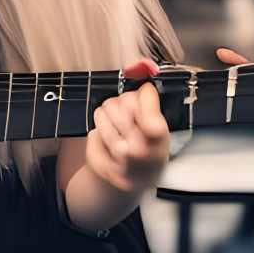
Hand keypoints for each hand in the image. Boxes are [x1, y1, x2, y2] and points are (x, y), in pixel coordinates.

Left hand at [85, 58, 171, 192]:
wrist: (132, 184)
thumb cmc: (149, 152)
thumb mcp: (160, 132)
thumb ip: (152, 105)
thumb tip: (142, 67)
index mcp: (158, 140)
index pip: (146, 103)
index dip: (144, 94)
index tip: (145, 93)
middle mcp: (138, 150)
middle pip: (121, 102)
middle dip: (124, 102)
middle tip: (130, 114)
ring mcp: (117, 157)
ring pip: (103, 111)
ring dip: (108, 114)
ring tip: (118, 126)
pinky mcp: (99, 160)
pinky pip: (93, 129)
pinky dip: (99, 130)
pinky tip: (109, 139)